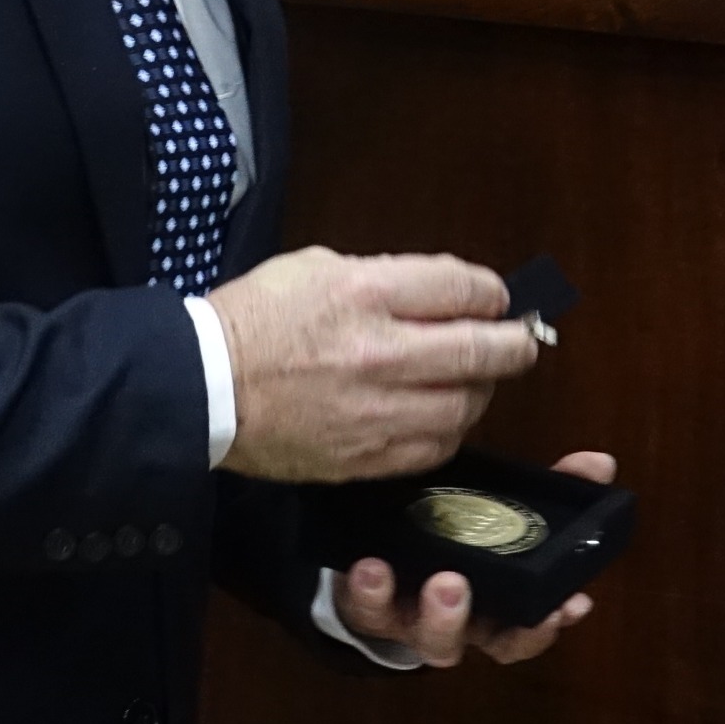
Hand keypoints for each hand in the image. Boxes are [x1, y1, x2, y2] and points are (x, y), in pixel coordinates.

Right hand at [210, 248, 538, 484]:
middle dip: (514, 343)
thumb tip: (438, 295)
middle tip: (520, 341)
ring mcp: (376, 410)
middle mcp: (379, 352)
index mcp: (365, 293)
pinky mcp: (367, 455)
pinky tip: (441, 414)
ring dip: (482, 389)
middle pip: (481, 349)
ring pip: (466, 405)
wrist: (204, 387)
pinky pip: (435, 447)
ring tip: (475, 379)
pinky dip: (450, 429)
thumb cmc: (254, 320)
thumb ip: (383, 277)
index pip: (464, 288)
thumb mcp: (315, 267)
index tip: (496, 298)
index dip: (493, 292)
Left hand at [337, 451, 613, 666]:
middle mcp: (460, 626)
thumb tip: (598, 463)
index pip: (528, 632)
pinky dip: (371, 593)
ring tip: (434, 578)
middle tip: (464, 584)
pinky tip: (372, 565)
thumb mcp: (499, 511)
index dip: (547, 625)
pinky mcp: (370, 610)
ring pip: (428, 638)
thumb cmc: (453, 534)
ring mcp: (414, 623)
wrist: (379, 547)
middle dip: (484, 618)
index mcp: (496, 610)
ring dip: (433, 614)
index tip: (569, 604)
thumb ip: (551, 493)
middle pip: (480, 643)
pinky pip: (368, 612)